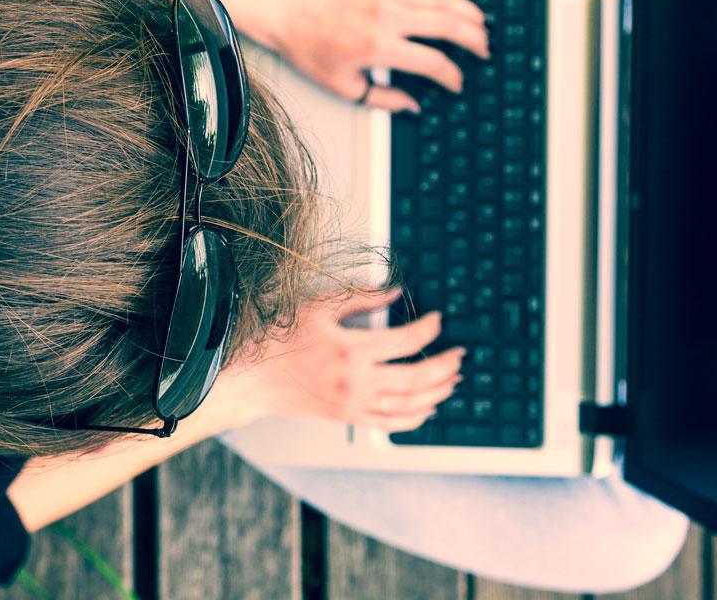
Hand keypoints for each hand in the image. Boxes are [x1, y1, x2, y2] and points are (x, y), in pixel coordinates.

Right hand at [225, 287, 464, 431]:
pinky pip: (390, 423)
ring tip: (453, 381)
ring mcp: (353, 403)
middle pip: (416, 378)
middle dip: (445, 365)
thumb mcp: (319, 307)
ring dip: (437, 393)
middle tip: (459, 355)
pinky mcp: (348, 416)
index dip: (428, 329)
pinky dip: (414, 418)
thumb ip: (360, 298)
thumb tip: (395, 292)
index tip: (437, 320)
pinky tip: (428, 409)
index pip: (405, 341)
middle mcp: (356, 381)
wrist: (257, 378)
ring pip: (409, 404)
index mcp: (351, 350)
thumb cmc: (282, 340)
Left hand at [270, 0, 489, 112]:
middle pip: (447, 24)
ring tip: (481, 25)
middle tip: (485, 51)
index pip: (432, 62)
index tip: (457, 84)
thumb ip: (381, 98)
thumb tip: (412, 106)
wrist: (287, 8)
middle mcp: (387, 16)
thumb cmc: (309, 47)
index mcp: (378, 46)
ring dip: (467, 12)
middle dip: (474, 39)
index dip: (452, 76)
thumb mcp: (341, 85)